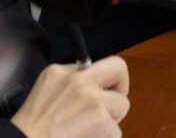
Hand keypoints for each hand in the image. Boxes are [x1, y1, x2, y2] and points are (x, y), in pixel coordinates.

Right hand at [10, 57, 129, 137]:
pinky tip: (84, 136)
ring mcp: (95, 105)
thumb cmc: (33, 122)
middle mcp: (83, 84)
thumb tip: (94, 74)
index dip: (117, 77)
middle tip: (107, 107)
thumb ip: (74, 75)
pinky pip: (115, 131)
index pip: (114, 64)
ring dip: (108, 120)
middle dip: (119, 96)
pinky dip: (103, 136)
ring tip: (85, 127)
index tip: (111, 87)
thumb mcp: (48, 83)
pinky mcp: (102, 125)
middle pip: (122, 81)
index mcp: (69, 73)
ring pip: (120, 109)